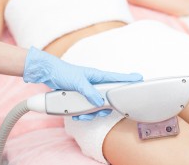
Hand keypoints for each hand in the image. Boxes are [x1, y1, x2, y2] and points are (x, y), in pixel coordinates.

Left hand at [23, 47, 142, 119]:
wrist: (48, 74)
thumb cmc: (63, 72)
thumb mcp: (77, 82)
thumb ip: (89, 92)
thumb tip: (99, 102)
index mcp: (97, 76)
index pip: (116, 78)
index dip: (128, 79)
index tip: (140, 79)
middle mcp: (94, 84)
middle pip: (107, 97)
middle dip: (103, 107)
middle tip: (99, 111)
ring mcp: (87, 91)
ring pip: (96, 106)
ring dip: (90, 113)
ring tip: (81, 115)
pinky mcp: (80, 97)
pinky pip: (86, 109)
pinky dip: (82, 114)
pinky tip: (76, 115)